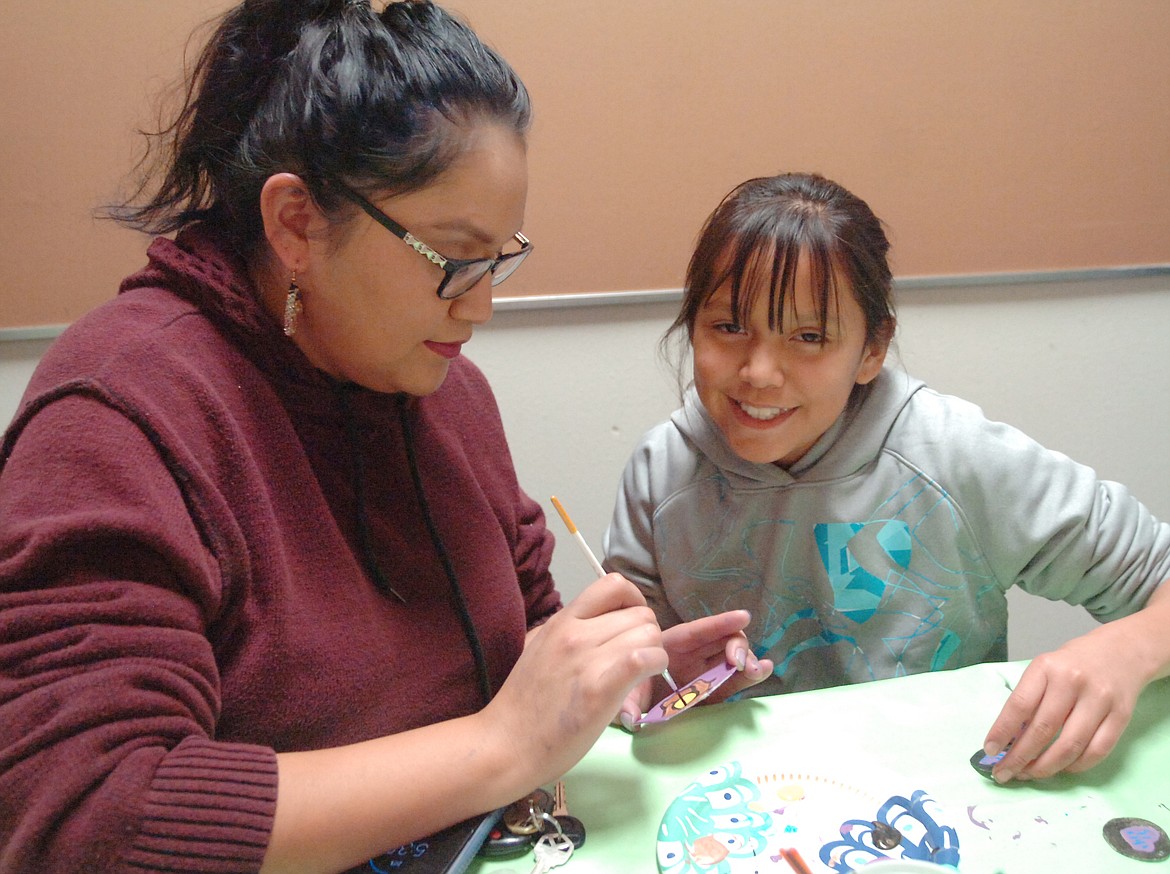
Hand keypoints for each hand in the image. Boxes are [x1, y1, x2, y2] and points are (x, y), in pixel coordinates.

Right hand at [481, 573, 667, 788]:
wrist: (506, 744)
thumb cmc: (523, 703)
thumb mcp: (540, 648)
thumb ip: (569, 631)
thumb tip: (599, 624)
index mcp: (562, 621)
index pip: (613, 584)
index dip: (634, 601)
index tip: (630, 625)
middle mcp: (575, 633)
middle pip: (641, 614)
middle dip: (647, 635)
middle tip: (637, 659)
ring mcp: (587, 660)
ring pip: (649, 634)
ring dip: (654, 653)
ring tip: (640, 674)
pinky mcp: (600, 690)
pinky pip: (643, 659)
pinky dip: (655, 665)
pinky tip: (645, 680)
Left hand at [617, 609, 773, 730]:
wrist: (625, 704)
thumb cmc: (625, 690)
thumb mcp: (624, 693)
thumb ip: (627, 704)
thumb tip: (630, 718)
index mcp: (670, 647)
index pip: (697, 632)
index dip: (720, 623)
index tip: (743, 617)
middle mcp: (691, 656)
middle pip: (721, 641)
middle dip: (736, 645)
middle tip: (740, 661)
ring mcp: (705, 673)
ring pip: (733, 659)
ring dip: (748, 661)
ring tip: (756, 671)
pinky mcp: (714, 692)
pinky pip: (735, 681)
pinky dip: (750, 676)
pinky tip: (764, 671)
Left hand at [984, 583, 1169, 782]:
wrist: (1121, 651)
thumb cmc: (1072, 664)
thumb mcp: (1044, 669)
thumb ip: (1029, 699)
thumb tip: (1008, 739)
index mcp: (1046, 668)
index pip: (1019, 705)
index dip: (1002, 732)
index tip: (990, 751)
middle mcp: (1072, 682)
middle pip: (1043, 729)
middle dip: (1020, 757)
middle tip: (1005, 773)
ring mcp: (1100, 700)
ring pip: (1070, 746)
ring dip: (1046, 767)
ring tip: (1029, 775)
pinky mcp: (1121, 716)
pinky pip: (1097, 751)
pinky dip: (1076, 766)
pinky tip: (1061, 769)